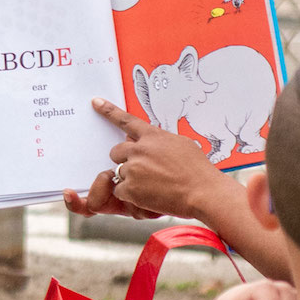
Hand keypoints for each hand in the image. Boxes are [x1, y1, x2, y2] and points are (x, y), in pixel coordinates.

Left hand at [63, 99, 224, 221]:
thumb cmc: (198, 170)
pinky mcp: (130, 188)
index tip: (96, 102)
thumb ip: (160, 142)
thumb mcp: (182, 145)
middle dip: (124, 160)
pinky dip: (131, 196)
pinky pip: (120, 191)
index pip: (126, 120)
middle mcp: (140, 149)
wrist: (202, 191)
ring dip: (131, 180)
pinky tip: (150, 196)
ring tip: (154, 186)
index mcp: (153, 136)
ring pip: (119, 173)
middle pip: (116, 151)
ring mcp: (133, 168)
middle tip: (141, 171)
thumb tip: (148, 141)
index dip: (109, 111)